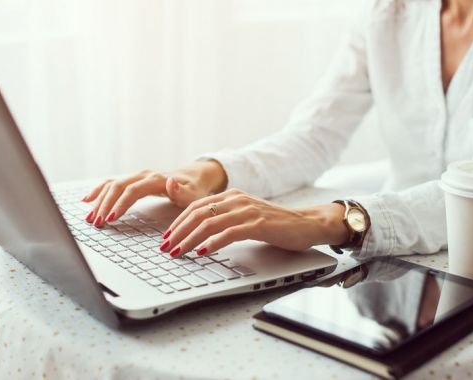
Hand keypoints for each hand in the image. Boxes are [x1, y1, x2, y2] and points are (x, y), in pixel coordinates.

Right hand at [82, 160, 226, 226]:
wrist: (196, 176)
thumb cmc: (196, 189)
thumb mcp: (195, 194)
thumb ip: (184, 193)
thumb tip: (171, 183)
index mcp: (158, 179)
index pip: (133, 190)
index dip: (121, 204)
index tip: (111, 218)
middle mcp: (145, 175)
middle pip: (119, 187)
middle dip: (105, 205)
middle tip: (97, 222)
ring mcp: (138, 177)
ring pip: (113, 185)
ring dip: (100, 200)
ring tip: (90, 217)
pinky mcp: (134, 181)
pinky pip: (113, 184)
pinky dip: (99, 191)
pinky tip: (87, 200)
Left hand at [159, 188, 348, 257]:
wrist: (306, 224)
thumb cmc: (276, 224)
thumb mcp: (246, 217)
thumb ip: (225, 220)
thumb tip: (200, 234)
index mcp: (232, 195)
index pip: (196, 206)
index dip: (178, 222)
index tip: (166, 237)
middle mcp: (237, 199)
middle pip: (198, 213)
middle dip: (178, 232)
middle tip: (166, 247)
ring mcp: (247, 211)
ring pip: (210, 223)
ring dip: (190, 239)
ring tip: (178, 252)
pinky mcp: (258, 224)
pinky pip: (229, 233)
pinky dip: (213, 243)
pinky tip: (203, 252)